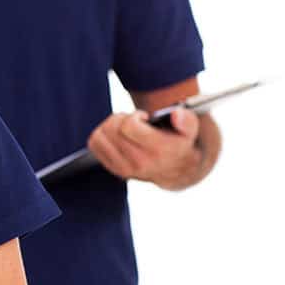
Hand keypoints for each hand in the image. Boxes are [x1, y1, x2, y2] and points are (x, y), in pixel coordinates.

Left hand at [87, 108, 201, 190]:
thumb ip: (187, 120)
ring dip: (109, 126)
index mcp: (159, 151)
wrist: (177, 170)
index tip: (143, 118)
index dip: (134, 117)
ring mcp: (125, 169)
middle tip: (133, 122)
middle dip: (121, 119)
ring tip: (124, 128)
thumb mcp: (190, 130)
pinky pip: (94, 144)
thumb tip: (176, 114)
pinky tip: (116, 136)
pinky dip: (101, 135)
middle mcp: (140, 163)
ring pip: (100, 136)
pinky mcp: (113, 169)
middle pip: (112, 129)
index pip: (128, 126)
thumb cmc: (179, 142)